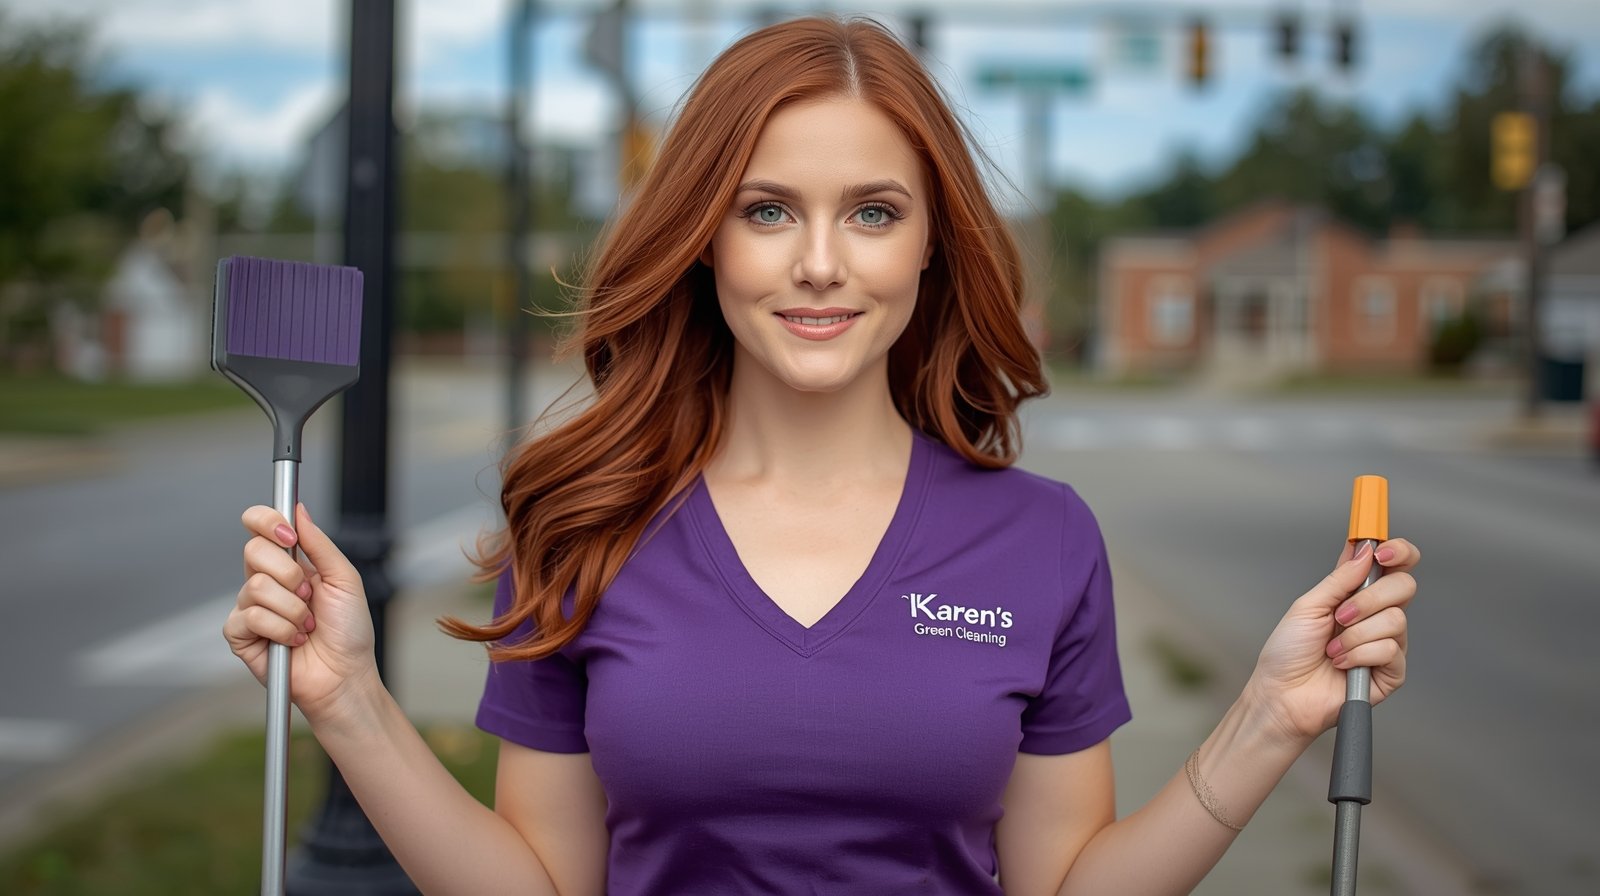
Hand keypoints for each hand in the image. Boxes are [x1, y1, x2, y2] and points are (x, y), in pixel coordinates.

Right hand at [223, 503, 380, 723]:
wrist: (345, 674)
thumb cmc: (349, 630)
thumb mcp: (344, 579)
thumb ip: (320, 544)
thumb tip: (298, 510)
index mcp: (289, 563)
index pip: (259, 526)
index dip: (267, 522)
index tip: (290, 536)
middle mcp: (265, 581)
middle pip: (252, 551)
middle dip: (290, 575)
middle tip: (309, 596)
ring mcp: (250, 608)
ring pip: (255, 587)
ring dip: (292, 610)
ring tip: (308, 626)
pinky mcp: (241, 635)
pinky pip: (250, 617)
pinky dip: (281, 630)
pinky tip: (294, 642)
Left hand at [1246, 538, 1419, 745]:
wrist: (1282, 695)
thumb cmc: (1288, 653)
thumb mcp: (1308, 606)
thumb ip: (1340, 579)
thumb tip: (1365, 550)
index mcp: (1356, 595)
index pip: (1393, 564)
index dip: (1397, 551)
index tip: (1383, 551)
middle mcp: (1376, 615)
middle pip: (1404, 586)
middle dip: (1369, 599)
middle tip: (1341, 615)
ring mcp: (1386, 643)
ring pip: (1395, 620)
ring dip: (1355, 635)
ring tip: (1332, 649)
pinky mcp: (1391, 672)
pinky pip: (1390, 650)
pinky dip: (1359, 655)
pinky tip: (1341, 664)